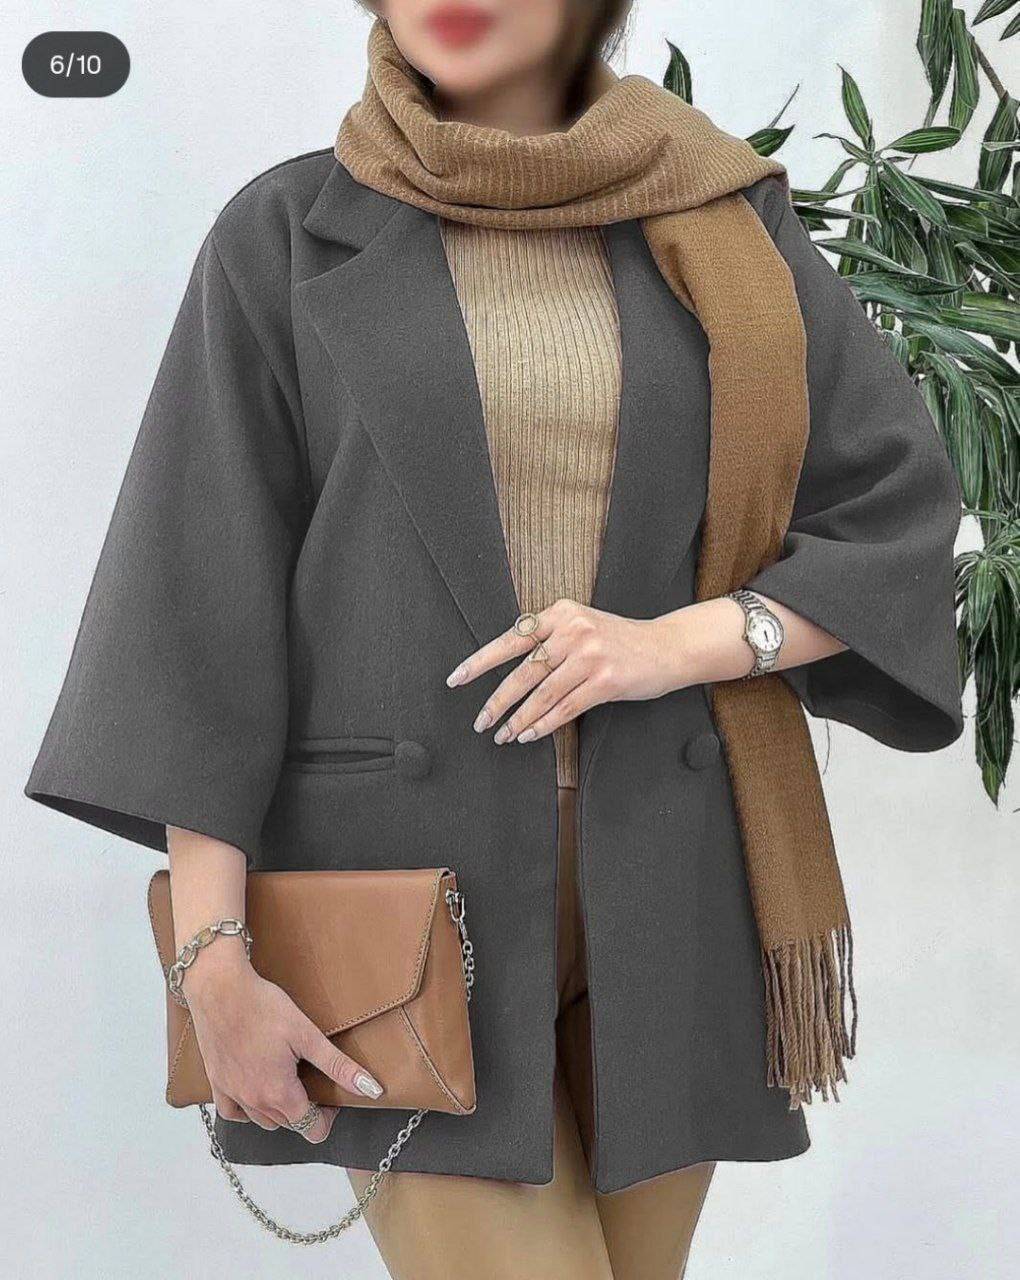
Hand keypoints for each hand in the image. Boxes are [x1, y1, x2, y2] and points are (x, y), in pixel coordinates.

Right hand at [181, 944, 383, 1142]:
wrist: (219, 989)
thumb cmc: (263, 1007)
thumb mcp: (307, 1035)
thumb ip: (338, 1066)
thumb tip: (371, 1089)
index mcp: (279, 1093)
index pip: (311, 1129)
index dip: (328, 1117)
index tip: (332, 1095)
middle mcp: (254, 1102)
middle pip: (289, 1123)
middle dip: (307, 1110)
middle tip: (314, 1079)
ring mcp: (232, 1094)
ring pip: (263, 1120)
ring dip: (280, 1111)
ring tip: (290, 1081)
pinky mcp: (216, 1082)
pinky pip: (232, 1113)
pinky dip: (247, 1111)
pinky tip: (256, 1093)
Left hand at [445, 598, 685, 744]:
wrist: (667, 648)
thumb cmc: (619, 641)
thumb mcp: (582, 625)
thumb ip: (549, 638)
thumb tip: (508, 669)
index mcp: (561, 612)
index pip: (512, 639)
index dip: (480, 662)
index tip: (456, 679)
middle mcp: (574, 630)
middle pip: (523, 671)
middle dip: (497, 701)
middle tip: (480, 721)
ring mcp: (591, 655)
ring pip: (542, 694)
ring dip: (518, 719)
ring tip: (502, 735)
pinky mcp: (606, 681)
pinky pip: (565, 708)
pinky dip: (543, 725)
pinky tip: (528, 735)